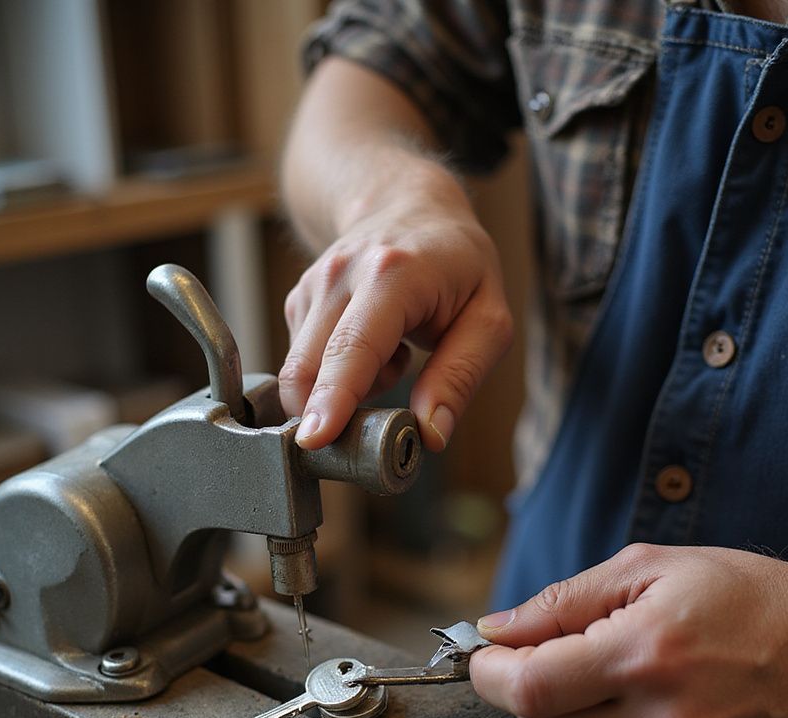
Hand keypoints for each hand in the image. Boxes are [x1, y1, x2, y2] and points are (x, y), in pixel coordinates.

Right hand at [278, 169, 512, 452]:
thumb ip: (460, 377)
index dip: (334, 398)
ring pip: (302, 371)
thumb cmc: (458, 267)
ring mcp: (313, 286)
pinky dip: (335, 376)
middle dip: (323, 417)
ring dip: (342, 393)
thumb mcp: (489, 321)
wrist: (409, 206)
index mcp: (393, 274)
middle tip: (367, 437)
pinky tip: (371, 349)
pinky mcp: (298, 301)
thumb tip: (430, 434)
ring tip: (393, 361)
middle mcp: (341, 275)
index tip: (314, 440)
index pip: (354, 347)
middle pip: (310, 366)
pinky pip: (304, 363)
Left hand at [470, 543, 787, 717]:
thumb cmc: (747, 596)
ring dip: (568, 714)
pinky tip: (643, 707)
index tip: (488, 656)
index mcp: (644, 652)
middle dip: (524, 692)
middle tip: (543, 658)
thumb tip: (497, 628)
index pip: (528, 687)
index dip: (490, 674)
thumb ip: (565, 600)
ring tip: (606, 674)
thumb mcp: (653, 568)